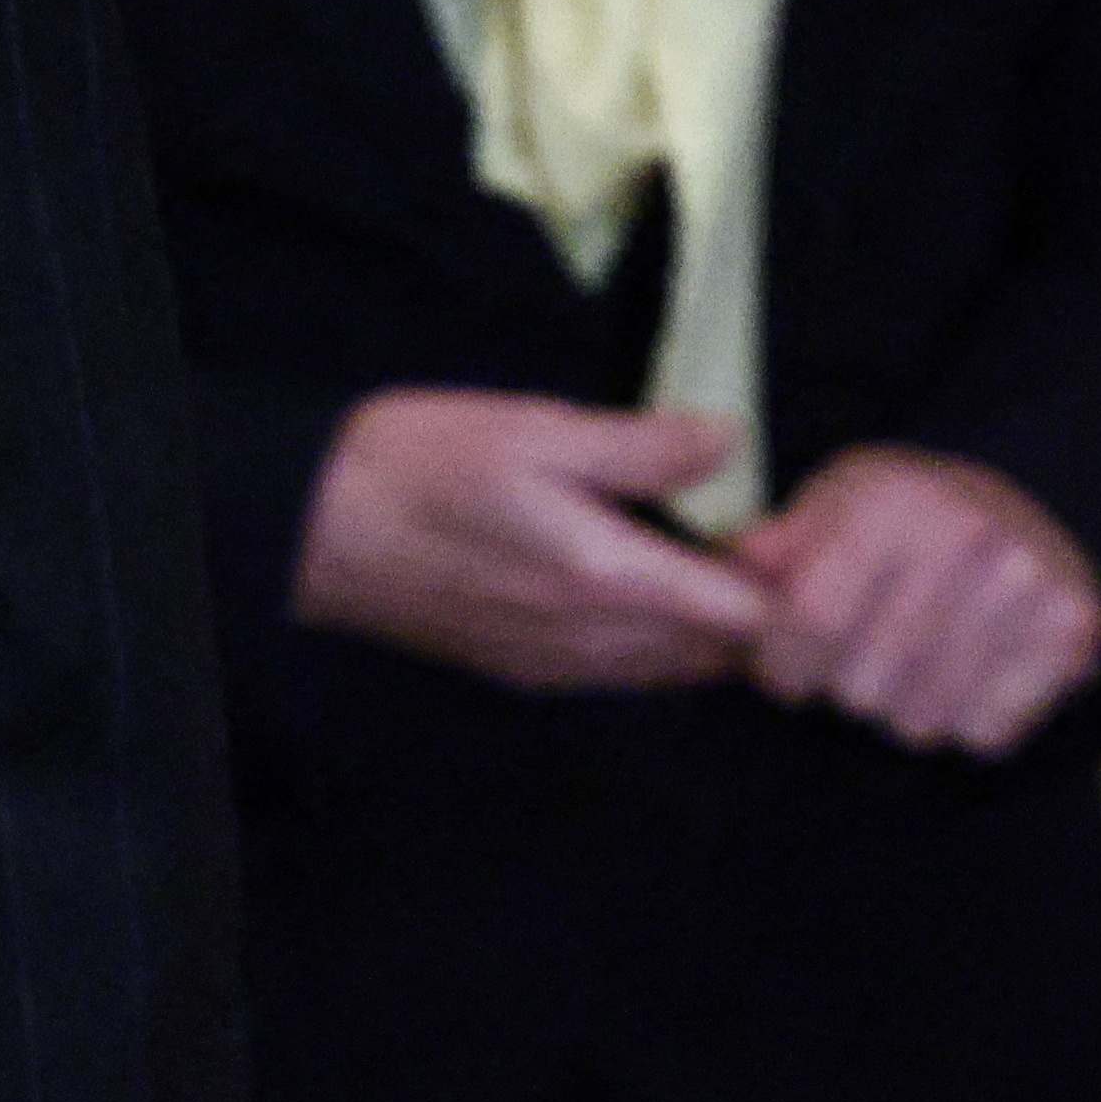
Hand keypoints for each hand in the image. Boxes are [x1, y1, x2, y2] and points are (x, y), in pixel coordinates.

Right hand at [290, 391, 771, 694]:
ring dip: (706, 632)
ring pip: (672, 670)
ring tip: (711, 565)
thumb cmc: (421, 464)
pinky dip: (658, 644)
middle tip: (761, 544)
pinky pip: (623, 674)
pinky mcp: (524, 672)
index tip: (787, 531)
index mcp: (609, 578)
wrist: (313, 528)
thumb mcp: (536, 427)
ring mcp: (558, 666)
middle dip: (755, 611)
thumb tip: (731, 442)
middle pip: (717, 655)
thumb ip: (641, 445)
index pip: (744, 615)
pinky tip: (645, 592)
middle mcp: (593, 642)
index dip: (785, 581)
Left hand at [727, 443, 1100, 755]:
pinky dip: (963, 720)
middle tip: (858, 658)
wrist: (1014, 510)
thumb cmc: (897, 522)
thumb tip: (719, 597)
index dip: (783, 663)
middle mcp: (967, 532)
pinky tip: (965, 672)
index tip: (783, 667)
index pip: (812, 621)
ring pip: (921, 717)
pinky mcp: (1076, 628)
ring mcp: (1030, 579)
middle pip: (863, 684)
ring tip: (908, 664)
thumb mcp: (822, 514)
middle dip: (842, 686)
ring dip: (899, 708)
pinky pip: (984, 731)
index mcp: (891, 499)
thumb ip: (765, 558)